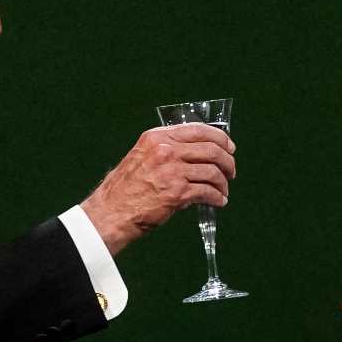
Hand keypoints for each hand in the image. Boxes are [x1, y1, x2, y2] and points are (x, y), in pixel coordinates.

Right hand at [80, 123, 236, 254]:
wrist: (110, 212)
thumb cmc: (125, 188)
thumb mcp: (142, 156)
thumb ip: (167, 150)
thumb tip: (197, 154)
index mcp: (157, 137)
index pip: (198, 130)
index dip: (220, 138)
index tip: (228, 147)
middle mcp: (165, 150)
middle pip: (211, 149)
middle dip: (227, 161)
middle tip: (231, 171)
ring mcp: (172, 170)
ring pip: (212, 171)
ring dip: (223, 182)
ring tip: (223, 190)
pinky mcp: (176, 192)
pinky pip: (207, 192)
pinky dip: (217, 198)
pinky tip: (219, 202)